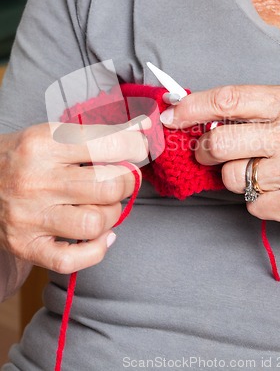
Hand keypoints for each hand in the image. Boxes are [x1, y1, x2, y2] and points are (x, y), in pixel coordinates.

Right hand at [0, 119, 148, 273]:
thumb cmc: (25, 156)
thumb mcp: (55, 134)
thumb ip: (100, 134)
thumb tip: (144, 130)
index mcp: (44, 143)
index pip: (108, 143)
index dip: (135, 146)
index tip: (138, 148)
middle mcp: (36, 180)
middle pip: (107, 186)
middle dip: (127, 182)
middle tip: (123, 178)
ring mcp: (30, 216)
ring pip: (95, 223)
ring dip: (112, 214)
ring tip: (105, 205)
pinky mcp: (26, 245)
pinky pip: (72, 259)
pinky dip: (97, 250)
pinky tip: (100, 235)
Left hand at [160, 85, 279, 226]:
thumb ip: (248, 111)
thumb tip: (193, 114)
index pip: (228, 100)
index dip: (192, 108)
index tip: (171, 115)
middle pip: (218, 143)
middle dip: (204, 151)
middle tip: (209, 153)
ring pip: (231, 177)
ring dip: (237, 177)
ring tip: (263, 172)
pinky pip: (250, 204)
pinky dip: (257, 199)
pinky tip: (278, 190)